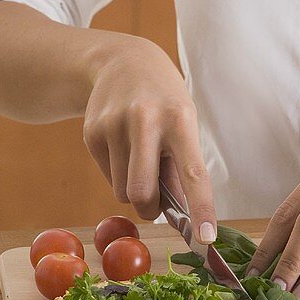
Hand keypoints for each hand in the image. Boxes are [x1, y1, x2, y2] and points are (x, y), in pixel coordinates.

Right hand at [82, 37, 216, 243]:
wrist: (122, 61)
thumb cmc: (164, 100)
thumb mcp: (183, 121)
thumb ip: (181, 166)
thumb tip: (182, 216)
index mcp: (180, 120)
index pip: (193, 173)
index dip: (201, 208)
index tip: (207, 238)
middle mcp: (146, 121)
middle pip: (143, 194)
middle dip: (150, 209)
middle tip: (156, 202)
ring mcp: (115, 125)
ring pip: (123, 191)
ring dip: (133, 189)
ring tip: (141, 156)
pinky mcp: (92, 132)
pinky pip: (107, 176)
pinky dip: (118, 173)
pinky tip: (123, 143)